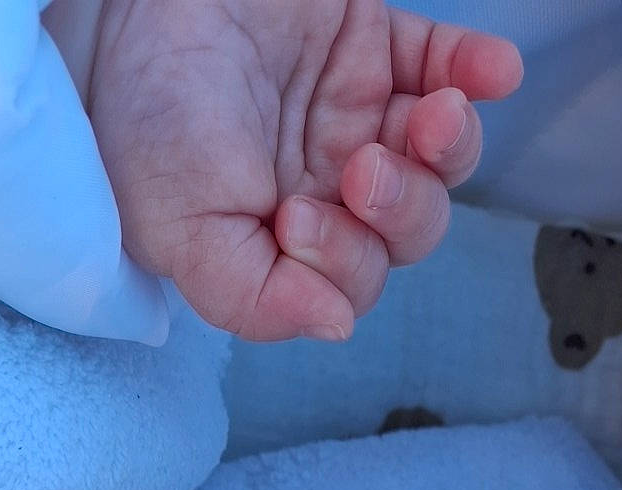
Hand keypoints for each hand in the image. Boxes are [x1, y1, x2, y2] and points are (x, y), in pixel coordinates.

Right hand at [58, 1, 521, 340]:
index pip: (353, 283)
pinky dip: (479, 72)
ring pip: (438, 159)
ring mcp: (356, 113)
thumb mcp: (181, 235)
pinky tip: (493, 74)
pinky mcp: (374, 42)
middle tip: (359, 173)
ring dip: (451, 150)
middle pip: (408, 230)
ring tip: (430, 122)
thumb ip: (254, 298)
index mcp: (282, 242)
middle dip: (400, 212)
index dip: (344, 264)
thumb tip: (337, 326)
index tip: (293, 218)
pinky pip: (448, 65)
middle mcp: (326, 185)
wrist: (128, 6)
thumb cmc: (141, 118)